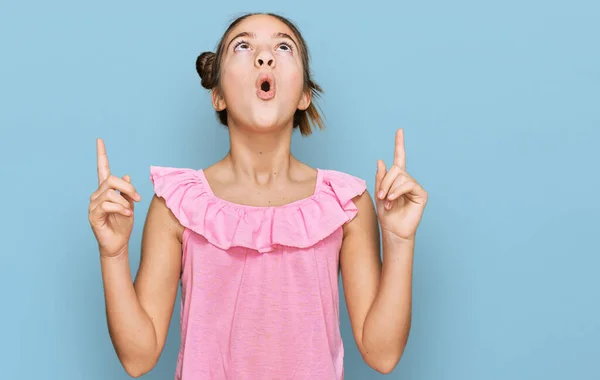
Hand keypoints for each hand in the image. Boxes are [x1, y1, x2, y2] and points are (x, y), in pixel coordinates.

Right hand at [88, 138, 140, 256]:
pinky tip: (126, 214)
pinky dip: (120, 208)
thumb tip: (127, 175)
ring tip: (129, 211)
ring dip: (125, 202)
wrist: (118, 243)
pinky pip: (107, 204)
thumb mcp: (129, 205)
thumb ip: (127, 191)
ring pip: (110, 192)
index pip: (102, 169)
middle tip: (137, 198)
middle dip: (127, 187)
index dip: (101, 154)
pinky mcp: (93, 214)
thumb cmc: (123, 224)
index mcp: (106, 190)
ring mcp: (93, 204)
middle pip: (111, 179)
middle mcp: (97, 194)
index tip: (100, 140)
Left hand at [375, 129, 427, 241]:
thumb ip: (380, 178)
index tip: (399, 130)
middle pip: (396, 169)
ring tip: (387, 201)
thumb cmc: (386, 214)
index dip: (399, 144)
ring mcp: (415, 186)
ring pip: (401, 176)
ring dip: (390, 188)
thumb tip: (380, 160)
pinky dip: (397, 191)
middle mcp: (407, 180)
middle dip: (385, 181)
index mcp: (396, 179)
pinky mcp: (421, 194)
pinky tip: (393, 199)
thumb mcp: (378, 194)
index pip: (399, 158)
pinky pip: (408, 184)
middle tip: (380, 195)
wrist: (393, 230)